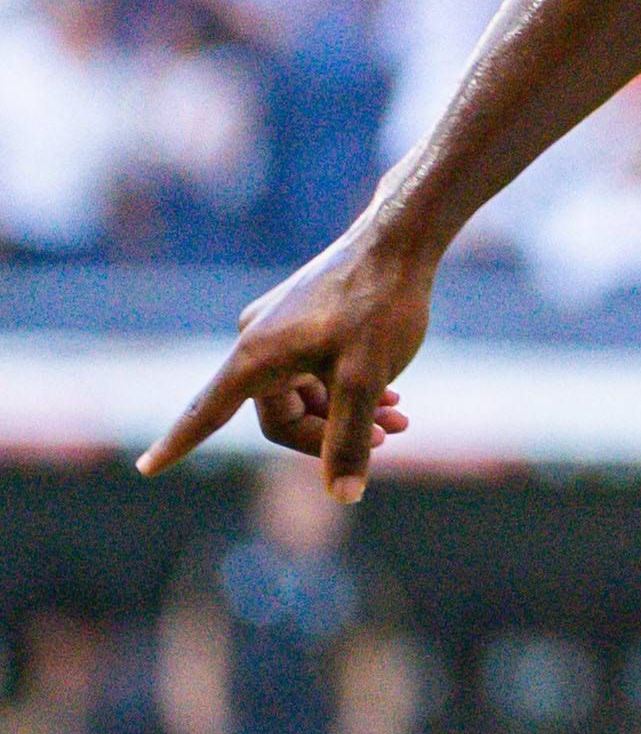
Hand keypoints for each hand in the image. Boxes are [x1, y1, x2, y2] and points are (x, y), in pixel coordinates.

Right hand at [141, 223, 429, 499]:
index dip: (178, 445)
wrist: (401, 237)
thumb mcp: (367, 379)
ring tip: (400, 419)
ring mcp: (280, 326)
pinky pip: (315, 367)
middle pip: (279, 415)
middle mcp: (256, 341)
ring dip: (347, 411)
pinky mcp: (306, 316)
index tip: (147, 468)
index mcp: (254, 358)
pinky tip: (392, 396)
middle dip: (330, 433)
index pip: (206, 414)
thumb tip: (342, 496)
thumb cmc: (379, 305)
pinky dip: (347, 385)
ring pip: (305, 392)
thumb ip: (350, 440)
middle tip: (390, 436)